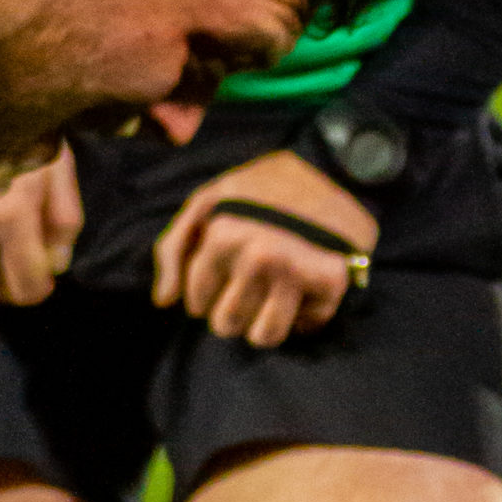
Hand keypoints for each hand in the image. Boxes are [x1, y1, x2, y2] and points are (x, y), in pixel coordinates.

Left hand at [152, 149, 378, 348]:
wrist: (336, 165)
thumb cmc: (264, 186)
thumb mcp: (210, 199)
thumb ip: (176, 246)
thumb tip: (165, 301)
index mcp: (222, 236)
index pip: (197, 303)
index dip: (209, 294)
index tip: (227, 274)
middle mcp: (257, 256)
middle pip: (226, 325)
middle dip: (236, 310)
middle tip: (255, 283)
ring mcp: (296, 270)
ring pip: (264, 336)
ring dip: (268, 322)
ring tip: (276, 294)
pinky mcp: (332, 280)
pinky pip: (308, 326)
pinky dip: (306, 315)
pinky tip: (306, 287)